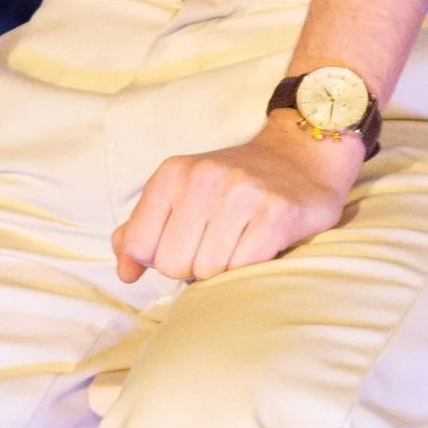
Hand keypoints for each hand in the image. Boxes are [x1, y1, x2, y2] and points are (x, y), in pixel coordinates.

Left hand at [112, 115, 359, 283]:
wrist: (302, 156)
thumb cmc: (235, 184)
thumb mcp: (180, 192)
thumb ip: (144, 228)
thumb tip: (125, 272)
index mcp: (172, 174)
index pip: (139, 246)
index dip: (157, 258)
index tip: (181, 246)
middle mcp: (203, 178)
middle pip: (172, 264)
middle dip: (191, 267)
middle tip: (216, 245)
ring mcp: (241, 195)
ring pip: (208, 271)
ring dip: (222, 269)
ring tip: (239, 243)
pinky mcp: (275, 215)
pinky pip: (244, 268)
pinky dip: (248, 268)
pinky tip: (259, 245)